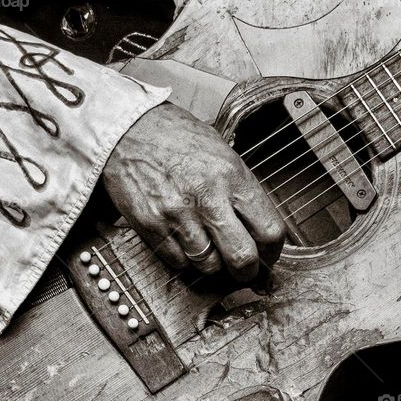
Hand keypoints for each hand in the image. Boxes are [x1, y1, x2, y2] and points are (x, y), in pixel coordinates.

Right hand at [102, 102, 285, 279]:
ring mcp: (178, 215)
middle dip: (246, 270)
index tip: (267, 253)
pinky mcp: (152, 226)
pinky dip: (184, 259)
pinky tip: (184, 242)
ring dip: (212, 264)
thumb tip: (258, 226)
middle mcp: (208, 198)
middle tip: (243, 269)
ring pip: (209, 265)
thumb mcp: (221, 153)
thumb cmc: (176, 138)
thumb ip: (241, 190)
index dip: (272, 250)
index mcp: (232, 176)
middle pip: (242, 257)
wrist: (128, 130)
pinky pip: (178, 262)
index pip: (269, 230)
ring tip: (209, 250)